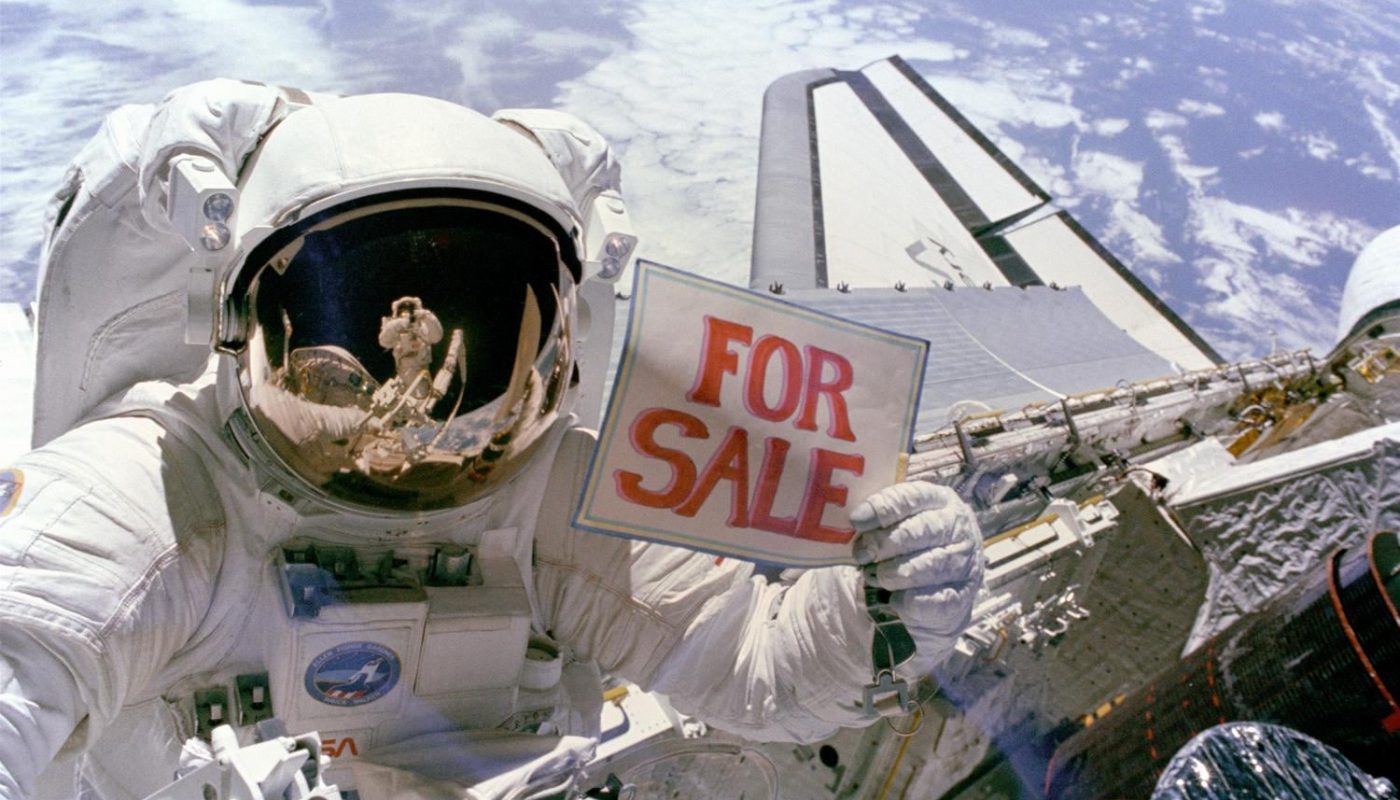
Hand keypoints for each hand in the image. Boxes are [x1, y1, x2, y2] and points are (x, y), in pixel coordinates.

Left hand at [850, 482, 983, 672]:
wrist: (932, 589)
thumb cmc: (905, 548)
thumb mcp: (893, 525)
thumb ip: (876, 520)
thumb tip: (850, 522)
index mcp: (938, 500)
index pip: (912, 496)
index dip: (882, 508)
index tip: (857, 521)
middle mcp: (958, 527)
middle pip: (922, 529)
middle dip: (885, 543)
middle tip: (861, 555)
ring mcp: (965, 561)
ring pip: (929, 565)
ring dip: (894, 573)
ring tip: (876, 577)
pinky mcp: (963, 596)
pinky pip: (936, 600)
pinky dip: (910, 601)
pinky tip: (894, 600)